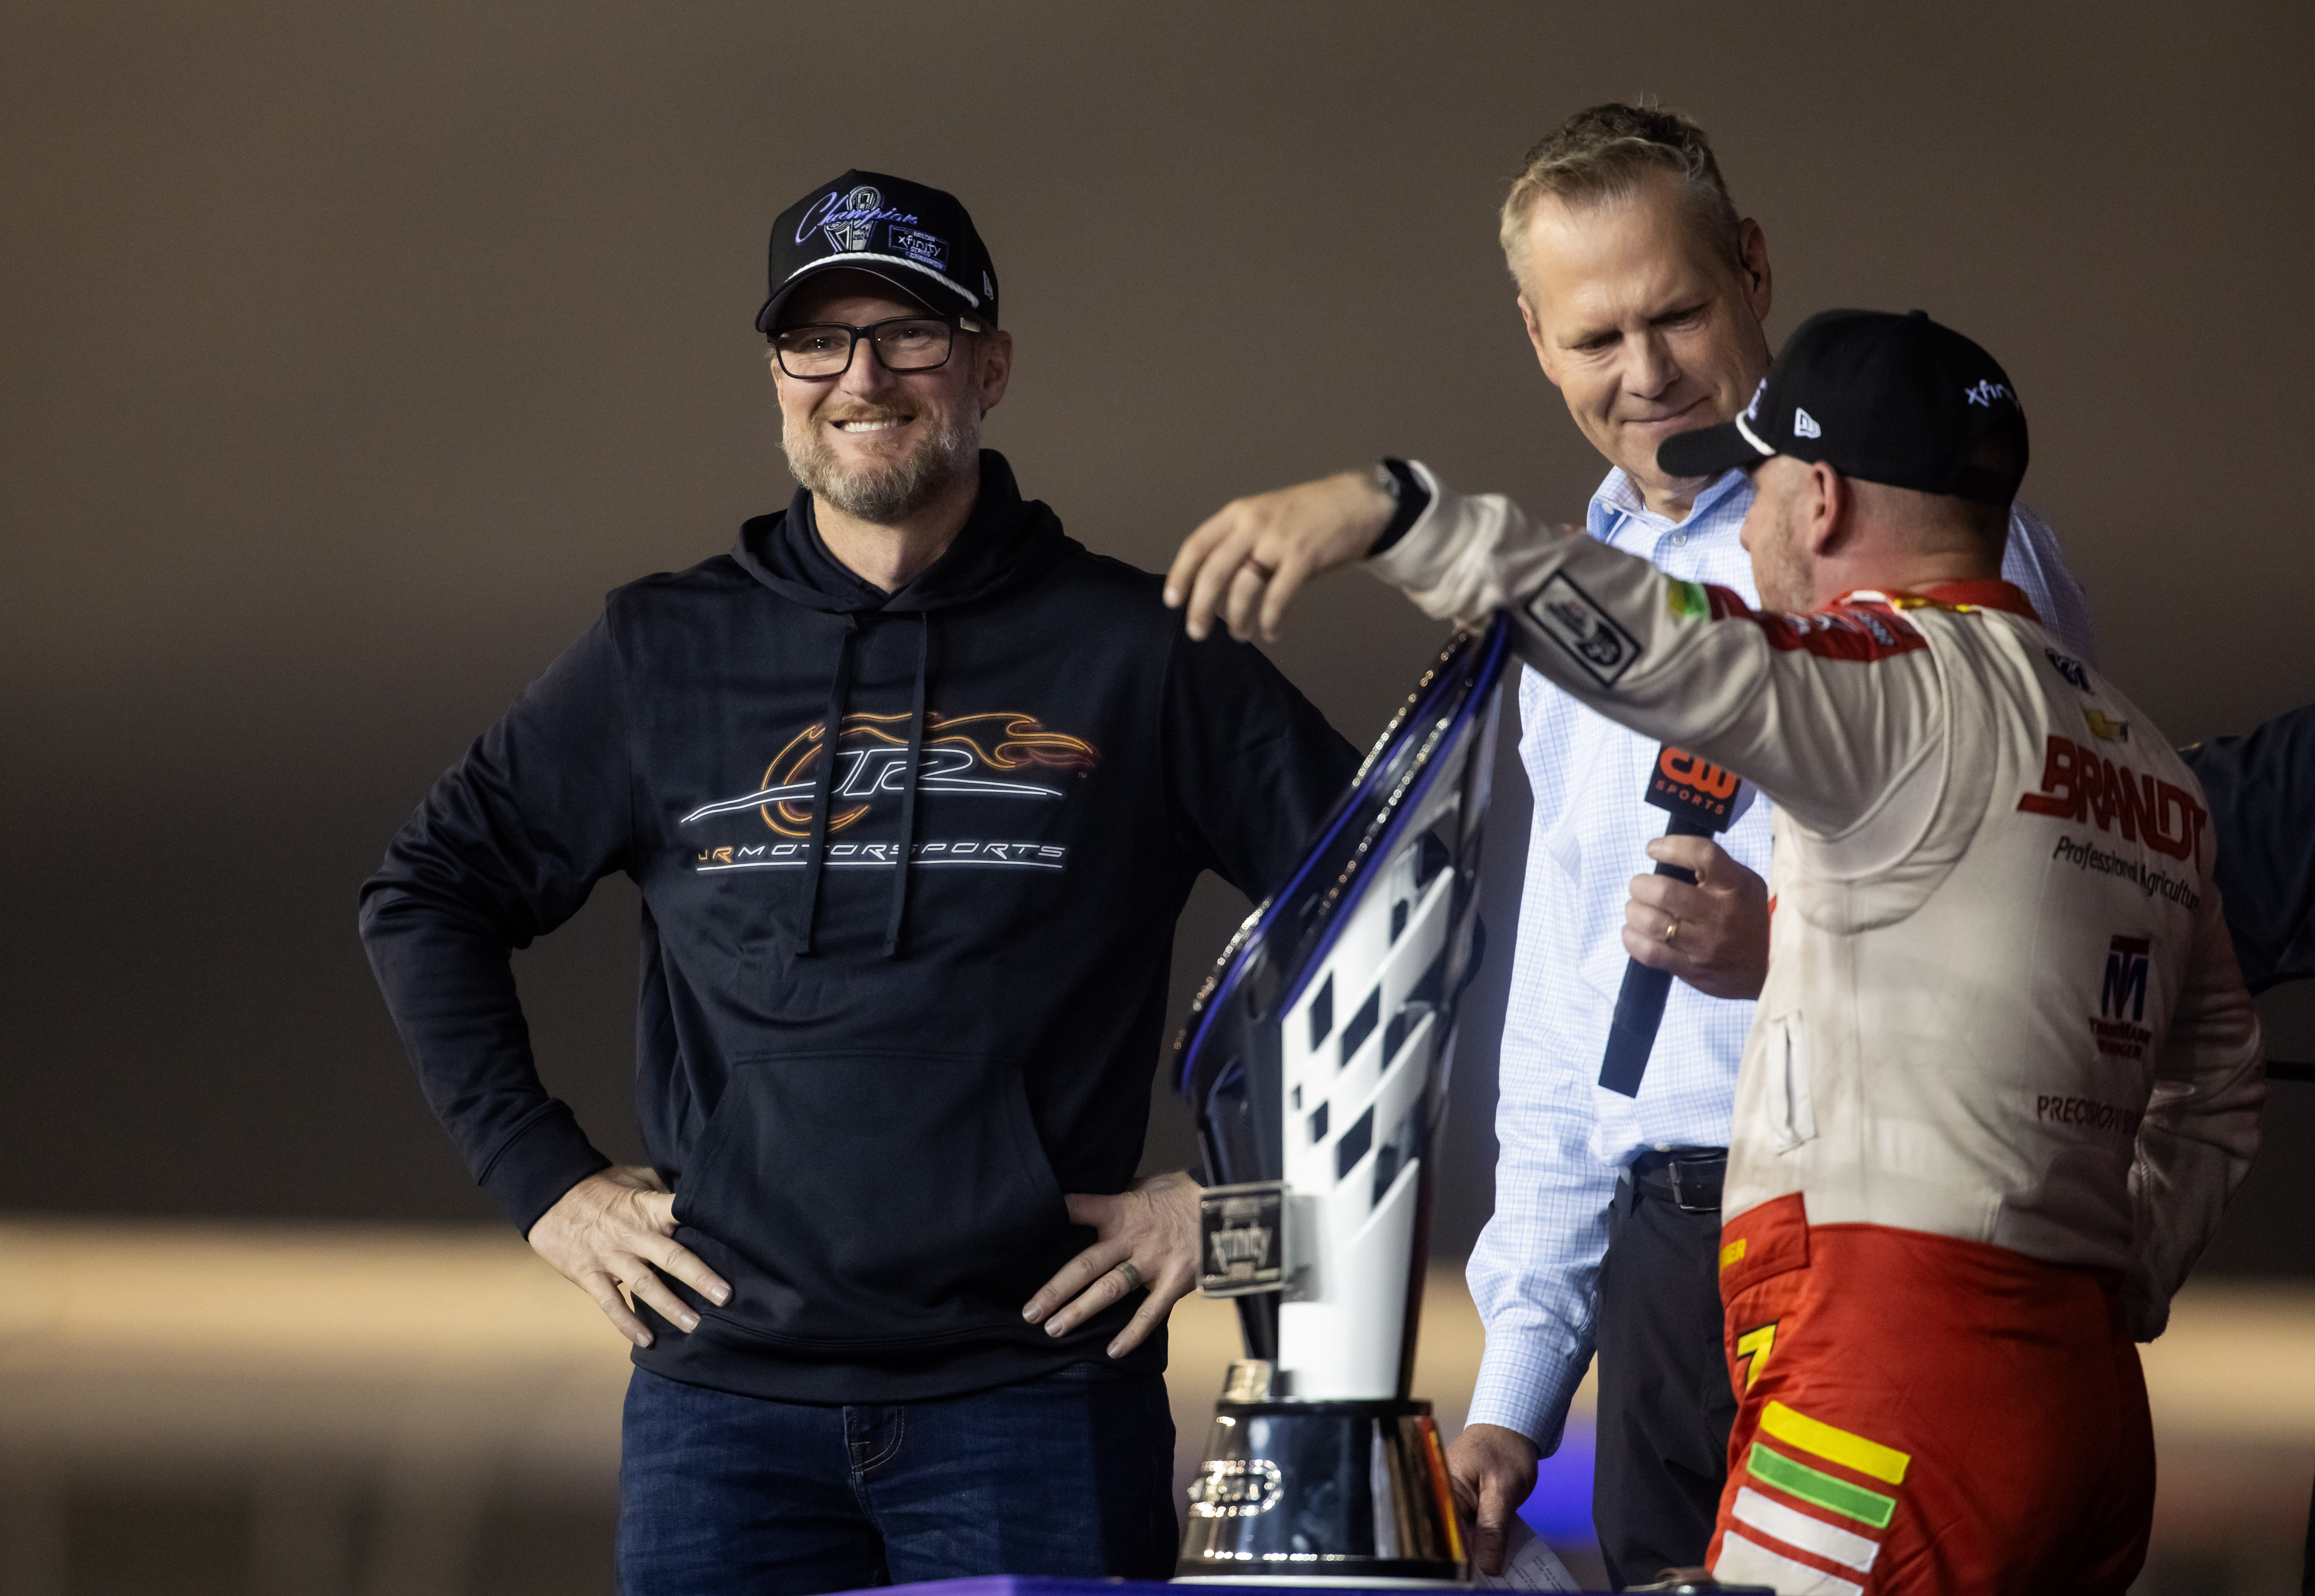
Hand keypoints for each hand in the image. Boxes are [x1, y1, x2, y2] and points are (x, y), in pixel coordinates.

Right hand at [526, 1165, 731, 1347]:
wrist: (550, 1195)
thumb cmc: (600, 1187)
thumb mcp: (635, 1178)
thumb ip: (664, 1192)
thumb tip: (698, 1196)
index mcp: (647, 1208)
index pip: (681, 1212)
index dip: (705, 1223)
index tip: (733, 1239)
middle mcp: (632, 1234)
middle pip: (671, 1256)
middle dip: (699, 1277)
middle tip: (725, 1297)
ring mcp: (609, 1256)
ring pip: (644, 1285)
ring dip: (670, 1307)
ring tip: (695, 1325)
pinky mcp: (588, 1274)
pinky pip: (610, 1303)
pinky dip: (627, 1323)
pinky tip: (646, 1340)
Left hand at [1021, 1170, 1200, 1357]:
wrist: (1229, 1207)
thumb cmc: (1184, 1195)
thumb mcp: (1148, 1186)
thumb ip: (1120, 1199)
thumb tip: (1093, 1200)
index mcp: (1122, 1210)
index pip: (1080, 1208)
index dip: (1056, 1213)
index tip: (1028, 1224)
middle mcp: (1132, 1238)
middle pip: (1085, 1264)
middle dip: (1055, 1289)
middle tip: (1030, 1312)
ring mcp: (1153, 1263)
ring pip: (1109, 1289)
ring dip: (1080, 1310)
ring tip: (1053, 1329)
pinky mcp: (1175, 1282)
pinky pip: (1150, 1312)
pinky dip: (1132, 1333)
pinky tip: (1112, 1350)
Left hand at [1163, 470, 1393, 642]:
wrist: (1357, 502)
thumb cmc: (1307, 515)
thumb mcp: (1265, 516)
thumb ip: (1239, 542)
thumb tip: (1213, 584)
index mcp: (1238, 513)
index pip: (1197, 545)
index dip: (1180, 575)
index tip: (1171, 601)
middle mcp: (1253, 524)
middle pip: (1214, 573)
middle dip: (1201, 608)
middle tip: (1197, 633)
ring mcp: (1278, 540)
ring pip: (1244, 589)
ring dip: (1237, 619)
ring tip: (1239, 634)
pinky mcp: (1304, 558)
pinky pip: (1278, 598)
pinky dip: (1271, 620)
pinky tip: (1271, 631)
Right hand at [1446, 1422, 1540, 1575]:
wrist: (1511, 1430)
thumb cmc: (1506, 1451)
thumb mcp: (1503, 1491)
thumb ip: (1493, 1529)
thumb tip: (1488, 1567)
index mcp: (1440, 1488)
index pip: (1440, 1532)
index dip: (1456, 1558)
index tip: (1473, 1575)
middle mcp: (1437, 1497)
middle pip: (1446, 1538)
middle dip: (1465, 1560)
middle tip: (1487, 1575)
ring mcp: (1448, 1502)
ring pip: (1457, 1538)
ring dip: (1474, 1553)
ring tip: (1491, 1568)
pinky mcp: (1459, 1507)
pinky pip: (1465, 1531)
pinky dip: (1479, 1543)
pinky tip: (1492, 1555)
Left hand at [1622, 835, 1769, 1000]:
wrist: (1777, 966)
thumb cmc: (1754, 918)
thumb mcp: (1746, 885)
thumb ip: (1715, 871)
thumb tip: (1670, 858)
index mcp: (1735, 886)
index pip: (1702, 855)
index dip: (1671, 846)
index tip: (1653, 848)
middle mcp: (1719, 915)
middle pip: (1664, 892)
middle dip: (1641, 885)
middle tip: (1640, 885)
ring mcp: (1704, 945)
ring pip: (1652, 923)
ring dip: (1634, 911)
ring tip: (1636, 908)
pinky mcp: (1692, 970)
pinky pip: (1650, 953)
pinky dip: (1632, 938)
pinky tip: (1634, 931)